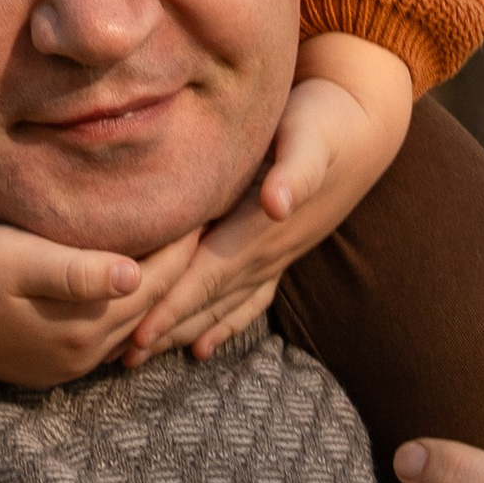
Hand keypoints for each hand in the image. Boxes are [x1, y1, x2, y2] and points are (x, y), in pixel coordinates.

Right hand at [0, 216, 205, 388]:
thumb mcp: (18, 259)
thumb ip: (77, 272)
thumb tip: (137, 274)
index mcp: (80, 330)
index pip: (154, 281)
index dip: (185, 242)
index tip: (211, 203)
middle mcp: (79, 356)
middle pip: (148, 307)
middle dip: (182, 267)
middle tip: (213, 223)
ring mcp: (60, 365)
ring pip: (129, 326)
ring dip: (157, 292)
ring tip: (186, 252)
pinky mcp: (42, 363)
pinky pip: (102, 337)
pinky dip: (125, 311)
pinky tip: (133, 289)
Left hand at [121, 34, 412, 363]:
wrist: (365, 126)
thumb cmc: (327, 122)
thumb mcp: (311, 138)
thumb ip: (295, 172)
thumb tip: (277, 204)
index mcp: (261, 229)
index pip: (207, 276)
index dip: (171, 307)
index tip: (135, 335)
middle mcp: (267, 252)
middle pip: (207, 302)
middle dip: (164, 331)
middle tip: (118, 360)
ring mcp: (275, 256)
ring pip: (222, 306)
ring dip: (183, 332)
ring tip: (142, 357)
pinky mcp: (278, 250)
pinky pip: (246, 299)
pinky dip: (221, 325)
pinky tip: (202, 347)